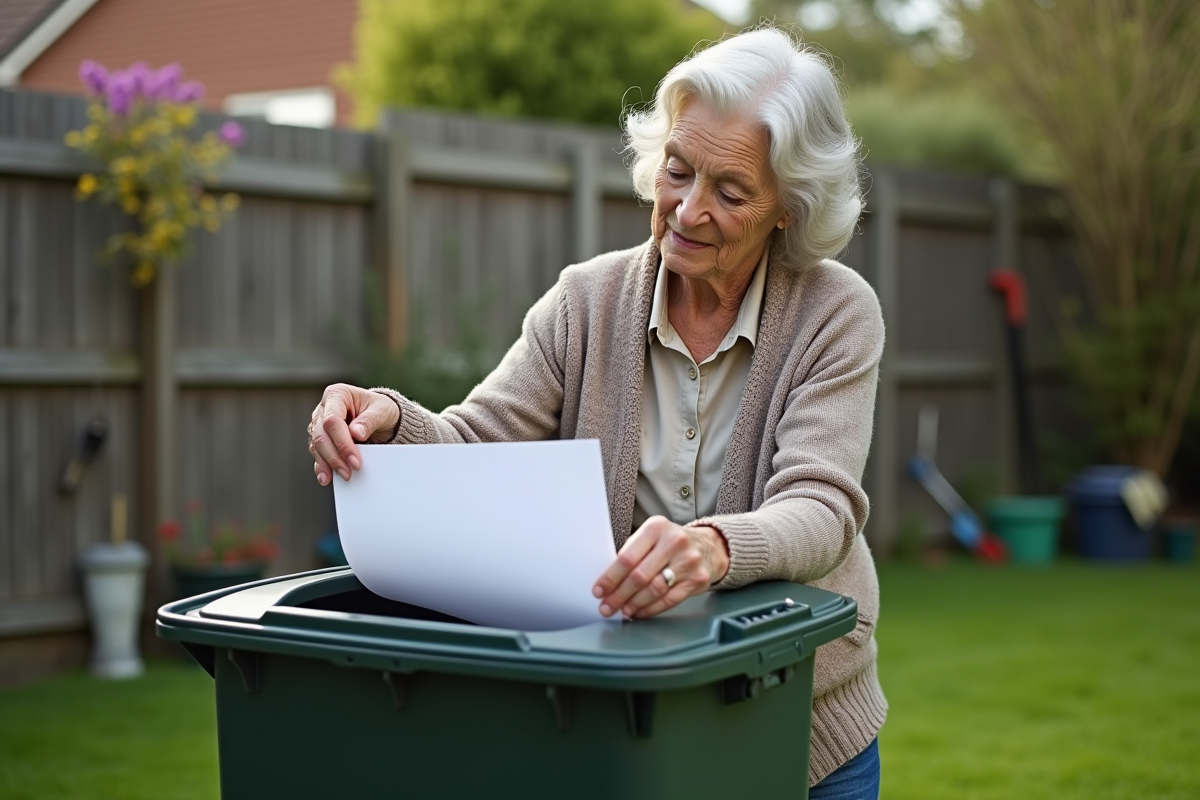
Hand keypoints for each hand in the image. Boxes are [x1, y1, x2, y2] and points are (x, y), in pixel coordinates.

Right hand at [308, 384, 400, 485]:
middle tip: (349, 472)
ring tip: (343, 476)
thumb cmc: (381, 409)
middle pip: (321, 435)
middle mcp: (324, 408)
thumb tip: (356, 433)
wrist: (381, 417)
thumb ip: (369, 420)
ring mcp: (319, 423)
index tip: (355, 461)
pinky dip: (322, 466)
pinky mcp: (321, 438)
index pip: (332, 421)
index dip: (342, 442)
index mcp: (337, 394)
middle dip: (335, 456)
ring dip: (328, 463)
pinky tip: (326, 477)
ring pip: (316, 445)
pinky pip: (317, 453)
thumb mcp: (382, 411)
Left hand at [592, 516, 729, 619]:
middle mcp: (674, 542)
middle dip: (619, 595)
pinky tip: (639, 612)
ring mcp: (688, 561)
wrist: (709, 546)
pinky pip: (669, 600)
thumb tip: (608, 581)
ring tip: (622, 610)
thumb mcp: (652, 536)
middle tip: (606, 606)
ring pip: (654, 590)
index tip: (598, 591)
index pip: (627, 557)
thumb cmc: (671, 542)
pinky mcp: (697, 579)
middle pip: (639, 576)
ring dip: (634, 604)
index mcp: (656, 528)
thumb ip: (632, 553)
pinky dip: (650, 609)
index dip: (610, 577)